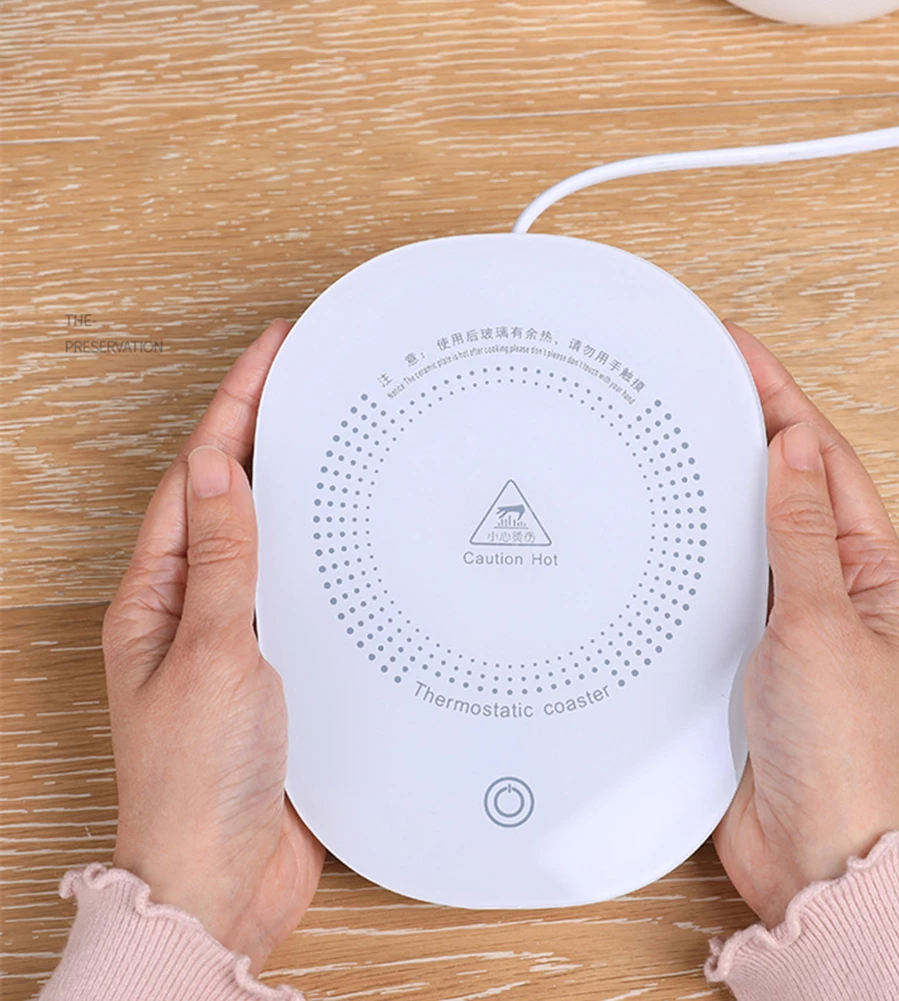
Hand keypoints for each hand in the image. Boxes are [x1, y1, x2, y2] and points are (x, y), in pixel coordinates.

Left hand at [103, 319, 324, 971]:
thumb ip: (222, 561)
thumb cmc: (198, 784)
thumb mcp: (213, 652)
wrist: (224, 882)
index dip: (236, 404)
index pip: (199, 475)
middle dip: (256, 428)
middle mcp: (189, 611)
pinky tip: (336, 536)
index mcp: (156, 598)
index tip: (272, 351)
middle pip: (224, 496)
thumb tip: (219, 471)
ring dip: (282, 482)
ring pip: (258, 538)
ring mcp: (232, 638)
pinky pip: (289, 588)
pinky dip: (310, 549)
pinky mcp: (271, 670)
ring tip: (316, 431)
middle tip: (298, 376)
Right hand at [713, 322, 898, 928]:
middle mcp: (835, 591)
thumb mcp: (822, 623)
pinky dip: (702, 546)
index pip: (826, 463)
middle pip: (792, 487)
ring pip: (754, 531)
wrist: (810, 849)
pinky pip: (724, 579)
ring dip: (727, 483)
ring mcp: (790, 619)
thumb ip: (803, 534)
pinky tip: (678, 526)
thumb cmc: (842, 753)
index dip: (783, 400)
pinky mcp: (747, 650)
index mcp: (875, 575)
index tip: (742, 354)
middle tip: (710, 377)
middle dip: (755, 427)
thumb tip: (796, 450)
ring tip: (691, 430)